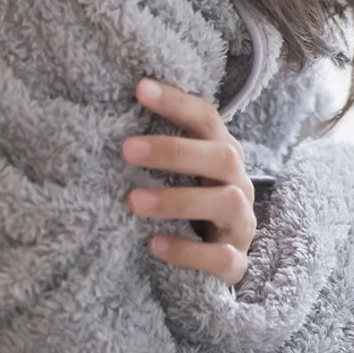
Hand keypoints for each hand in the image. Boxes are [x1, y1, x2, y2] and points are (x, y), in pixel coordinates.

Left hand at [122, 77, 255, 288]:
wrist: (218, 260)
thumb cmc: (191, 203)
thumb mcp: (183, 172)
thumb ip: (162, 149)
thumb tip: (111, 115)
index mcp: (223, 152)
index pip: (206, 118)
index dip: (176, 102)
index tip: (139, 89)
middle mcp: (239, 183)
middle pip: (223, 156)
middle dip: (175, 151)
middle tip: (127, 150)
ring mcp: (242, 224)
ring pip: (227, 203)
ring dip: (178, 200)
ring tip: (133, 202)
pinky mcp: (236, 263)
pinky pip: (222, 258)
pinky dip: (188, 252)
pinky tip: (154, 245)